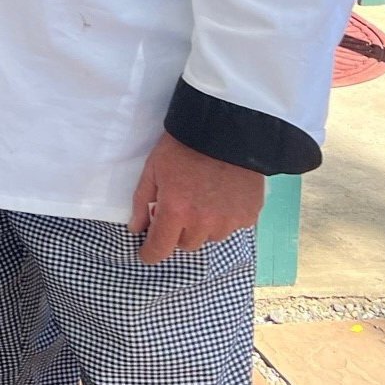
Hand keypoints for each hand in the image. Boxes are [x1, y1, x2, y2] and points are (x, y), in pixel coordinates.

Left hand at [128, 131, 264, 262]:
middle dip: (177, 231)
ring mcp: (228, 221)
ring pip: (209, 237)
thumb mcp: (153, 169)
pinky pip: (231, 227)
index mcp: (176, 211)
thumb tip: (135, 228)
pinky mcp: (248, 216)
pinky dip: (224, 217)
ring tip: (201, 199)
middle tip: (176, 209)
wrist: (223, 131)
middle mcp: (203, 222)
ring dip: (201, 226)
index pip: (161, 248)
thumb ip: (142, 202)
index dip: (150, 254)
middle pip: (186, 244)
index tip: (146, 254)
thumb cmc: (181, 147)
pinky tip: (221, 196)